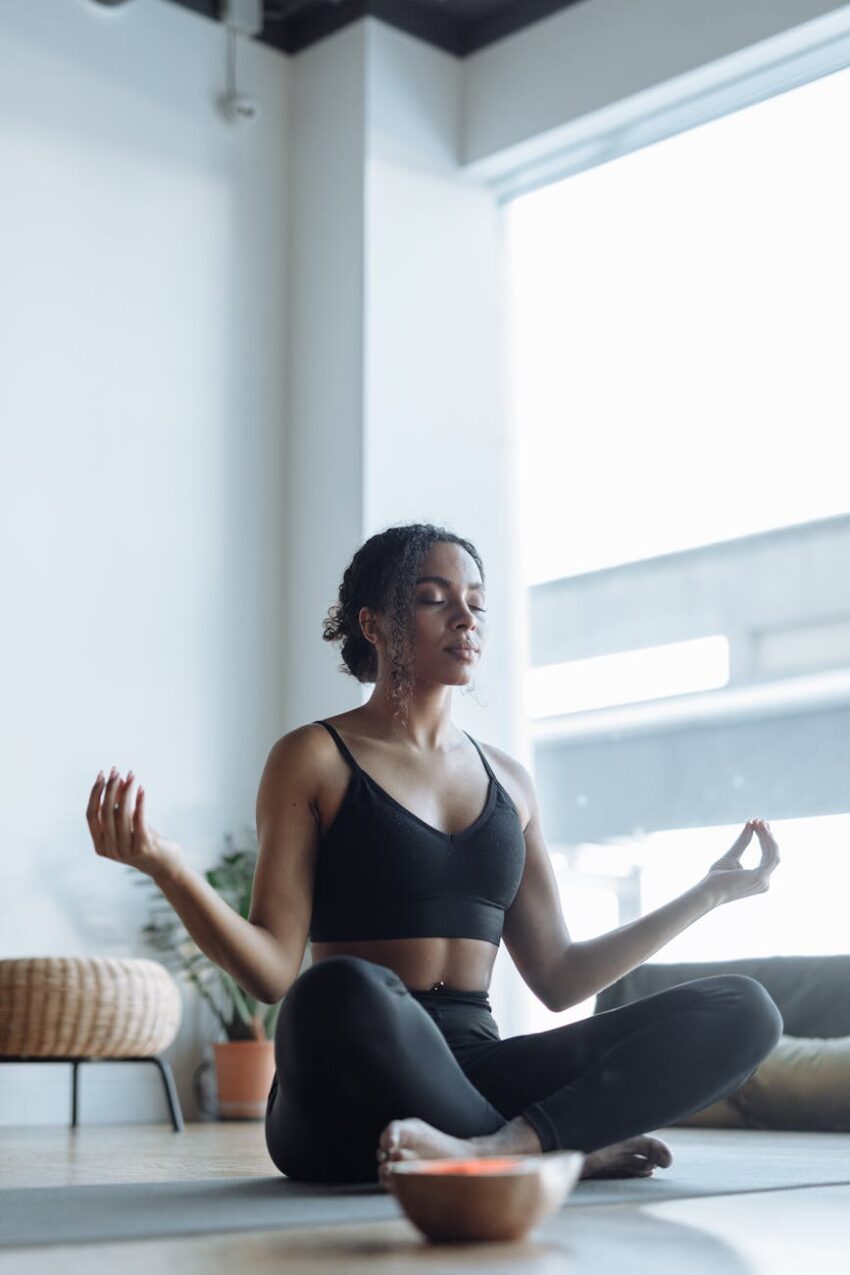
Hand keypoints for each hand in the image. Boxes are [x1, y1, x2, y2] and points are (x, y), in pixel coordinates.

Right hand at [86, 767, 182, 881]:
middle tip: (116, 771)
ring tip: (131, 776)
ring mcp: (125, 850)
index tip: (101, 775)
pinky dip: (140, 802)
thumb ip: (122, 806)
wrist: (166, 866)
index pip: (91, 815)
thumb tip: (120, 779)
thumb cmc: (146, 841)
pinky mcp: (142, 847)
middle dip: (110, 788)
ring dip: (125, 791)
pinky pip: (139, 819)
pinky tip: (142, 789)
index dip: (95, 793)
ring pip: (121, 814)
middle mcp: (109, 849)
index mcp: (100, 845)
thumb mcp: (130, 823)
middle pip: (105, 812)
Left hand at [702, 818, 779, 905]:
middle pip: (772, 854)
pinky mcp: (760, 877)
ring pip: (773, 853)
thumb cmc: (716, 877)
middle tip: (761, 820)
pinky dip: (766, 841)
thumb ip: (742, 842)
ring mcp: (764, 881)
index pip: (767, 857)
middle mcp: (764, 883)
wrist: (708, 891)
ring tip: (759, 821)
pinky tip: (760, 829)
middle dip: (768, 836)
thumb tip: (750, 824)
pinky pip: (770, 855)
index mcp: (759, 880)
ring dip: (767, 836)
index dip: (764, 841)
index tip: (759, 825)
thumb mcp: (731, 855)